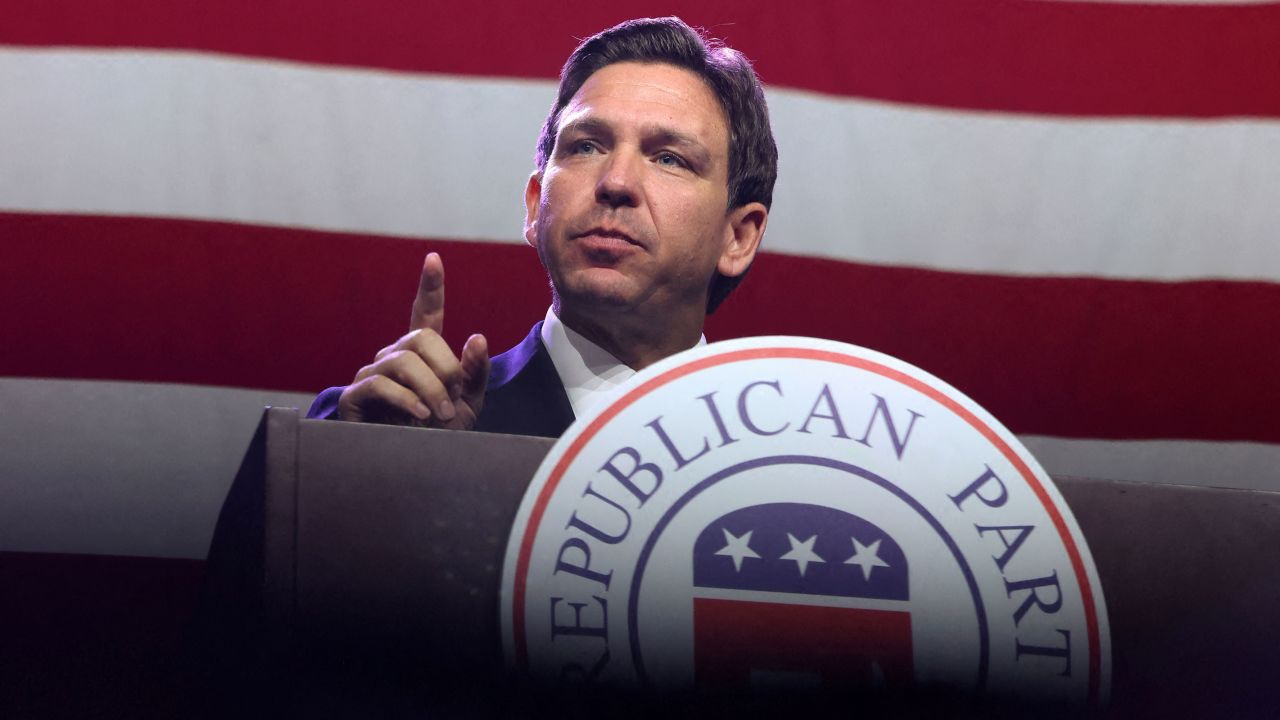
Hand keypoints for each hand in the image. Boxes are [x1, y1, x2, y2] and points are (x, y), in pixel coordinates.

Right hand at [337, 252, 489, 428]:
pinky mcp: (355, 396)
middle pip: (420, 337)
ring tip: (440, 415)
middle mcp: (394, 357)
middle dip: (445, 367)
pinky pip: (380, 384)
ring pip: (403, 361)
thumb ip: (474, 373)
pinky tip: (419, 415)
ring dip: (430, 388)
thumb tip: (477, 338)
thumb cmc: (438, 435)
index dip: (430, 286)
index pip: (425, 313)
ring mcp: (372, 374)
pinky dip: (405, 399)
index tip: (434, 259)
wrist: (412, 470)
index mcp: (422, 355)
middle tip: (453, 399)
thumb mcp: (467, 405)